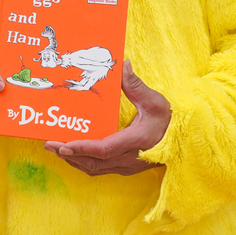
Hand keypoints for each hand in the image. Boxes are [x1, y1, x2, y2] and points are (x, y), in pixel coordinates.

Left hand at [43, 59, 170, 175]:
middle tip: (49, 145)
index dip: (83, 148)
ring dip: (74, 161)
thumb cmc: (172, 120)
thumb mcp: (156, 101)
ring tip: (56, 149)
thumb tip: (122, 65)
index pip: (104, 149)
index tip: (63, 145)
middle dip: (69, 155)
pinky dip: (84, 162)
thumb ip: (136, 85)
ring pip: (95, 169)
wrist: (186, 141)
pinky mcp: (126, 167)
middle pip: (93, 163)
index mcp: (136, 141)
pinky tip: (73, 154)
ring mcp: (128, 166)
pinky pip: (100, 169)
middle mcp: (130, 159)